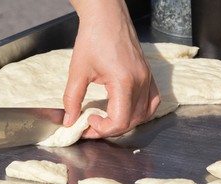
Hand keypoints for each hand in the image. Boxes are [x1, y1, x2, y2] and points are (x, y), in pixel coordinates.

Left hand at [64, 0, 159, 137]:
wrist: (107, 16)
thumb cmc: (93, 38)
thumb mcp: (77, 72)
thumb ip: (72, 99)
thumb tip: (69, 121)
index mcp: (124, 82)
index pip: (120, 121)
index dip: (102, 129)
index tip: (87, 122)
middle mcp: (140, 82)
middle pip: (132, 121)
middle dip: (110, 129)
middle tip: (91, 126)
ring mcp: (147, 78)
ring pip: (144, 115)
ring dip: (125, 123)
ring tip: (106, 121)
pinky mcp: (148, 74)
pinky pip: (152, 101)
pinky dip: (140, 112)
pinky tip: (125, 111)